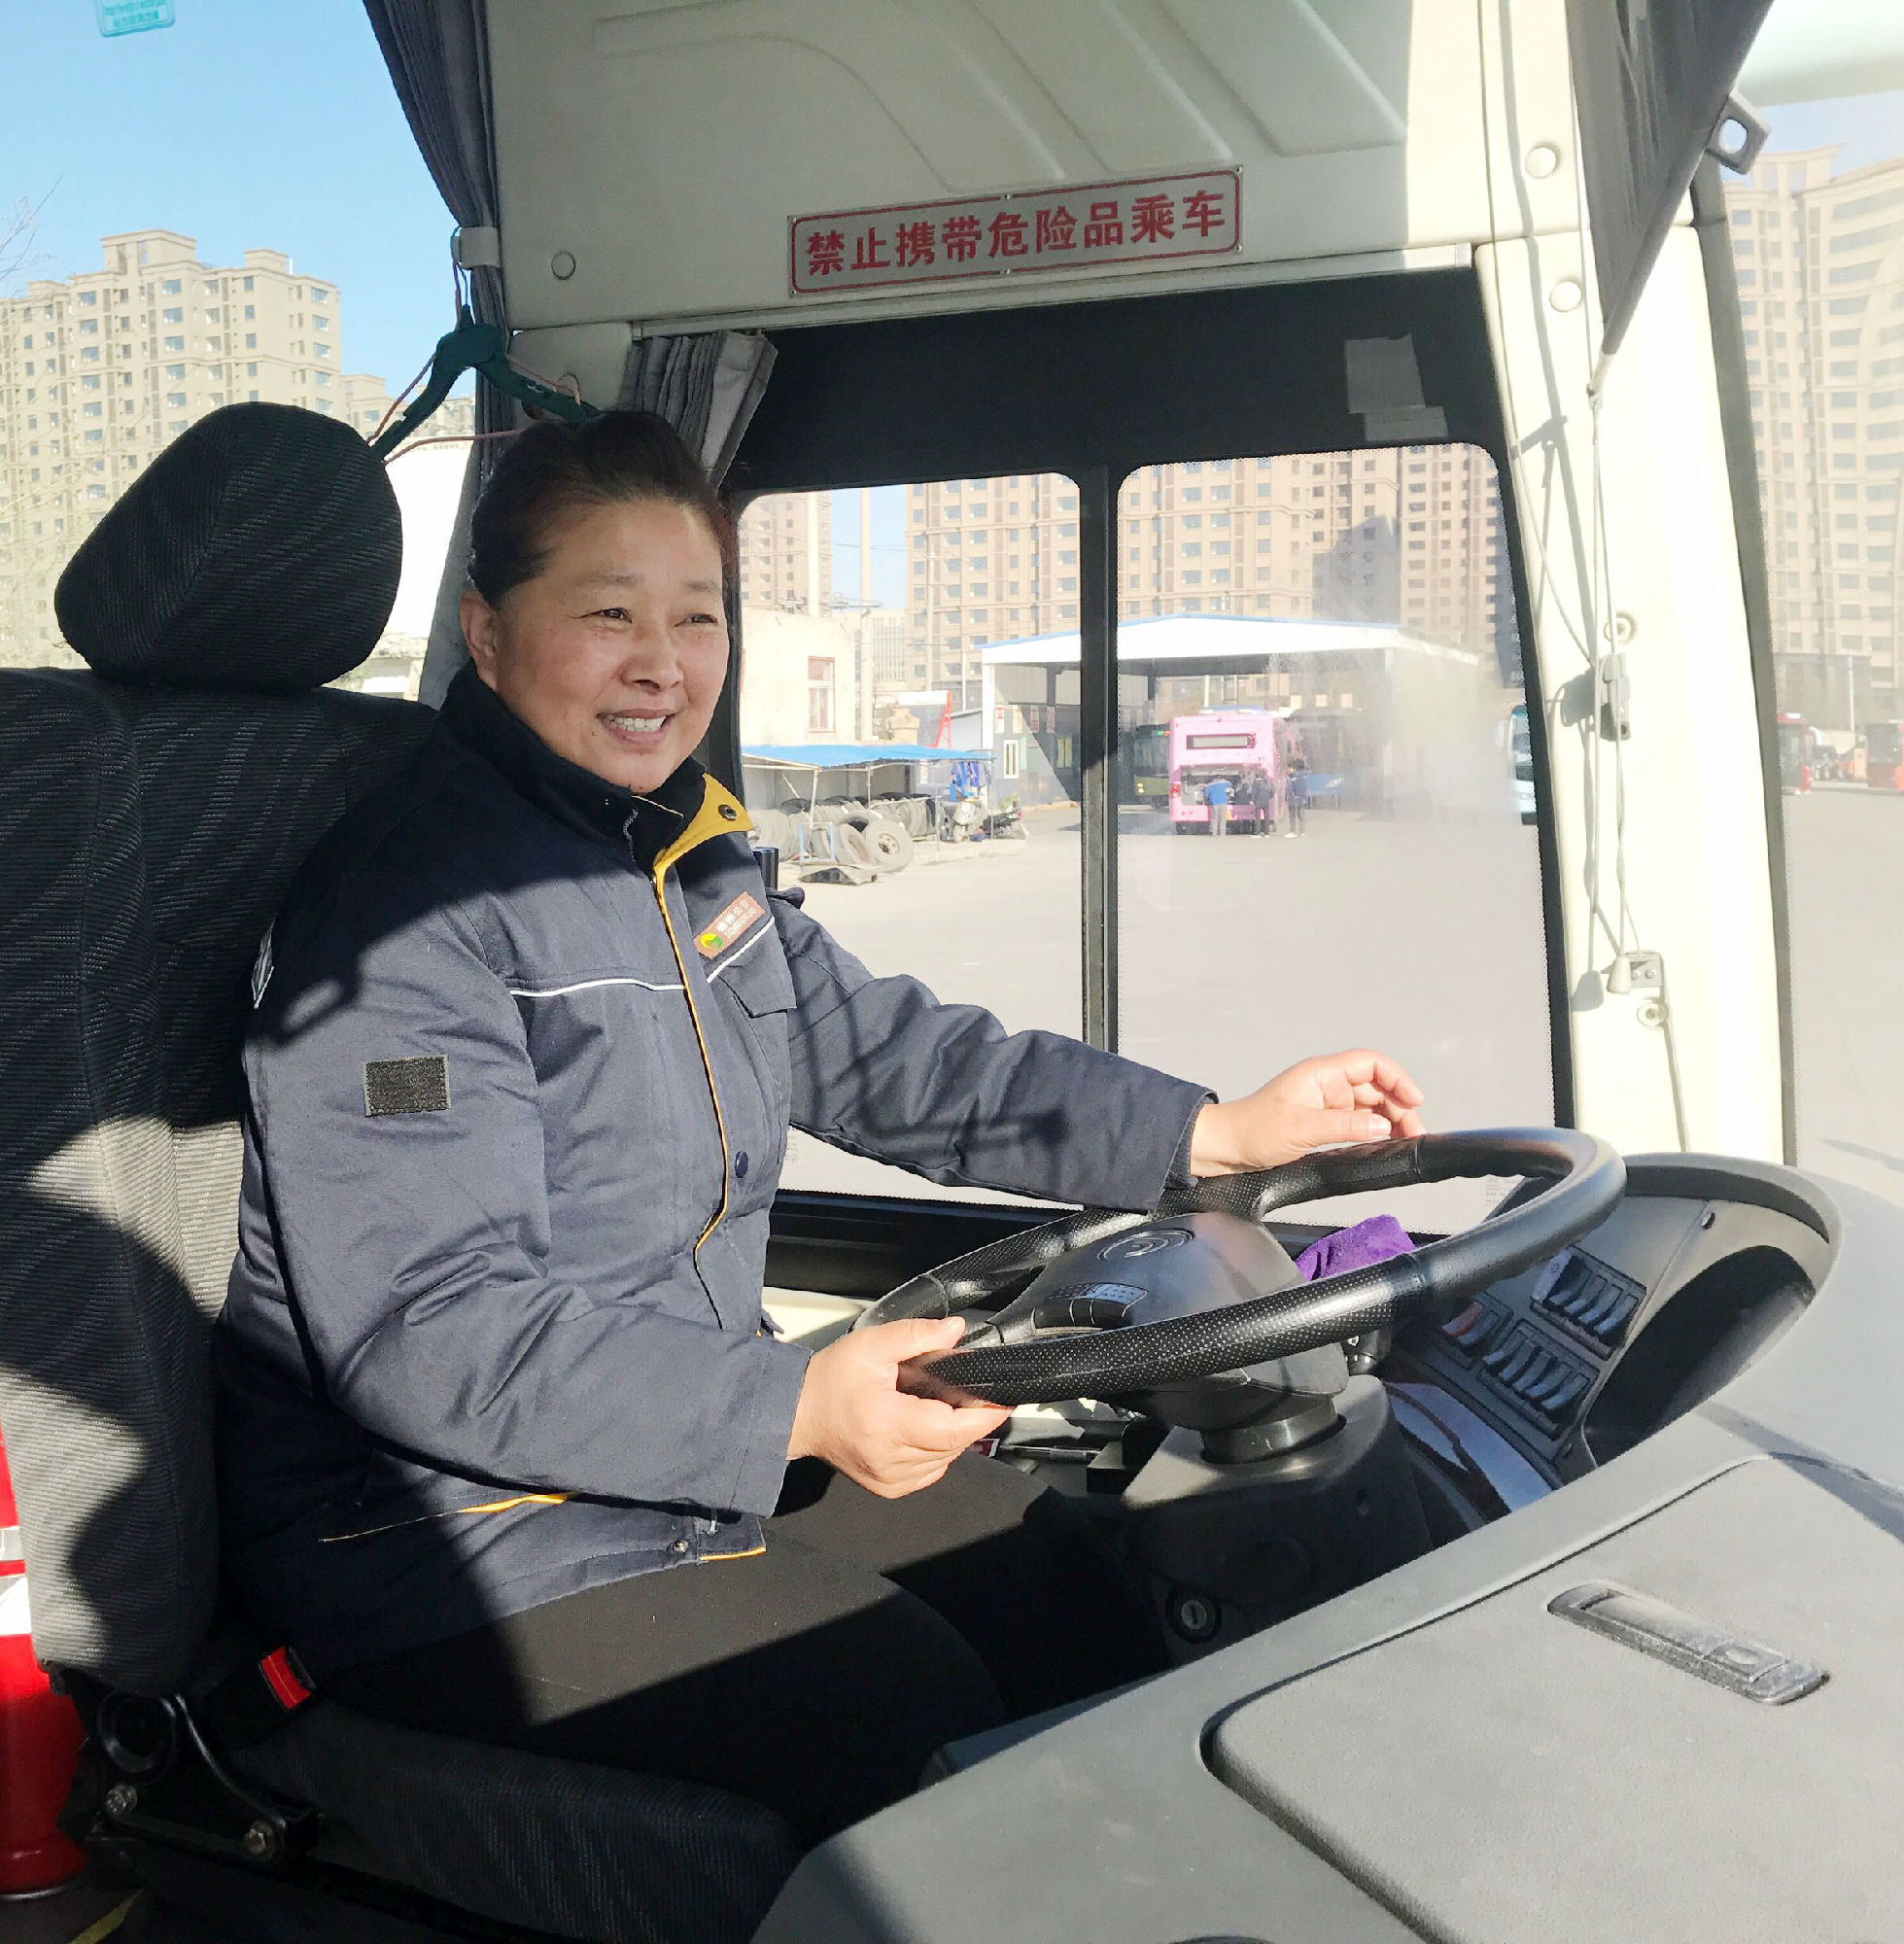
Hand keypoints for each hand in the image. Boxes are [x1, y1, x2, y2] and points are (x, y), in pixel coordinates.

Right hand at [788, 1318, 1010, 1498]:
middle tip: (970, 1391)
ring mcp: (890, 1480)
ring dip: (954, 1434)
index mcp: (886, 1425)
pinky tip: (925, 1428)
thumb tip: (956, 1331)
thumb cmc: (830, 1379)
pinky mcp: (888, 1488)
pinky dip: (938, 1451)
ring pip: (946, 1460)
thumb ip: (916, 1335)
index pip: (951, 1429)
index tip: (1003, 1398)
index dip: (983, 1416)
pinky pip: (931, 1471)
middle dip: (971, 1419)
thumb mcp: (871, 1345)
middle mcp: (890, 1460)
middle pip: (953, 1444)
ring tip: (943, 1406)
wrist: (796, 1414)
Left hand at [1188, 1049, 1425, 1176]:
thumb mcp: (1302, 1128)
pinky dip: (1374, 1132)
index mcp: (1321, 1074)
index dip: (1396, 1078)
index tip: (1415, 1100)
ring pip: (1369, 1107)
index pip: (1370, 1064)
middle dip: (1399, 1106)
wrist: (1225, 1148)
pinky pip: (1357, 1123)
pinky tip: (1384, 1144)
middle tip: (1414, 1133)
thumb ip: (1346, 1127)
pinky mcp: (1322, 1124)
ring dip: (1390, 1121)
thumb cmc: (1253, 1130)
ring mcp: (1326, 1105)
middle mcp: (1327, 1085)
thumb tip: (1384, 1126)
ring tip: (1405, 1141)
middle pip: (1375, 1087)